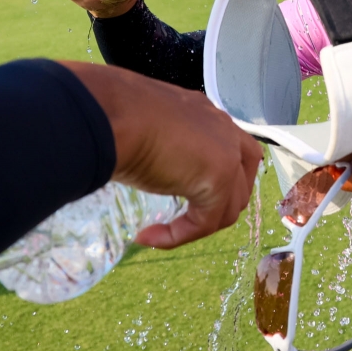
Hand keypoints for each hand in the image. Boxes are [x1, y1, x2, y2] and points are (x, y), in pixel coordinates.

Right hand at [63, 61, 261, 246]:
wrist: (109, 114)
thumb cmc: (112, 116)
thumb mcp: (143, 130)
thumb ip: (159, 145)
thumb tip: (148, 164)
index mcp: (204, 114)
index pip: (227, 147)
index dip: (211, 175)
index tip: (179, 191)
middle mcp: (222, 129)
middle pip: (242, 176)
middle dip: (219, 202)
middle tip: (184, 218)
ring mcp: (226, 153)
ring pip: (230, 204)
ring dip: (199, 224)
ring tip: (164, 231)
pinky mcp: (219, 178)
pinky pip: (206, 221)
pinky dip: (179, 236)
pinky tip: (149, 236)